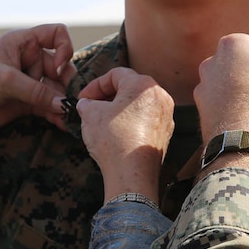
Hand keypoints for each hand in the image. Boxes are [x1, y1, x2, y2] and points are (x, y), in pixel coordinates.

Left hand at [0, 23, 77, 135]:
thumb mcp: (5, 81)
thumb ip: (36, 91)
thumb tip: (64, 104)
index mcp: (22, 42)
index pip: (55, 34)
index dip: (64, 48)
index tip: (57, 66)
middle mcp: (29, 59)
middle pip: (61, 66)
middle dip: (67, 82)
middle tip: (72, 99)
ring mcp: (30, 81)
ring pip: (57, 89)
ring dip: (64, 102)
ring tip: (70, 116)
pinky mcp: (28, 102)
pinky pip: (49, 106)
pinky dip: (57, 114)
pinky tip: (64, 124)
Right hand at [77, 68, 173, 200]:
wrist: (132, 174)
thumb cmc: (113, 140)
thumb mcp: (90, 115)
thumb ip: (87, 103)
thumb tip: (86, 104)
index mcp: (142, 85)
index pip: (115, 74)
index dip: (94, 85)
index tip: (82, 98)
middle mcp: (160, 96)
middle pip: (130, 87)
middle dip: (108, 96)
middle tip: (91, 107)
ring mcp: (166, 116)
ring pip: (139, 104)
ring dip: (119, 109)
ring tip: (102, 121)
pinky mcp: (166, 134)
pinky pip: (146, 120)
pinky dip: (131, 122)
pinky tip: (117, 134)